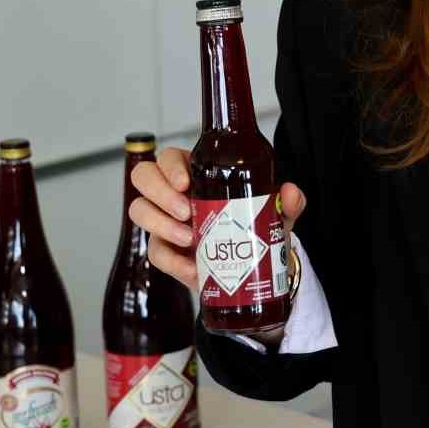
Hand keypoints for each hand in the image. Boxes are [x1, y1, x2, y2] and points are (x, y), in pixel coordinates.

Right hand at [128, 146, 307, 302]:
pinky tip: (193, 269)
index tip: (185, 182)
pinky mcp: (165, 251)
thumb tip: (289, 193)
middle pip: (143, 178)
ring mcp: (164, 221)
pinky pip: (156, 253)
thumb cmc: (254, 226)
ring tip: (189, 239)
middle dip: (159, 193)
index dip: (169, 167)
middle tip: (185, 210)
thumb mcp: (275, 214)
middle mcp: (172, 193)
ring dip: (161, 224)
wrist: (252, 267)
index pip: (168, 158)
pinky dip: (174, 263)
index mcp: (194, 172)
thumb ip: (288, 202)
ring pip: (139, 211)